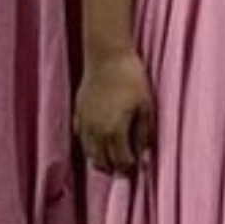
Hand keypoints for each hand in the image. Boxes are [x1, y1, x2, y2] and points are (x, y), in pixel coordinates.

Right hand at [75, 50, 155, 175]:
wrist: (107, 55)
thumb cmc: (131, 78)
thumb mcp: (146, 106)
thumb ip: (143, 133)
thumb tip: (144, 155)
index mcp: (113, 131)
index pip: (120, 160)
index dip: (129, 167)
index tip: (137, 166)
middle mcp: (95, 131)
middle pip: (101, 161)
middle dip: (114, 167)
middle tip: (124, 168)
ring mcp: (84, 122)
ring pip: (88, 151)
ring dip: (99, 159)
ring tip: (110, 160)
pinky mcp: (78, 111)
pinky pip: (80, 136)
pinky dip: (88, 144)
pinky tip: (96, 142)